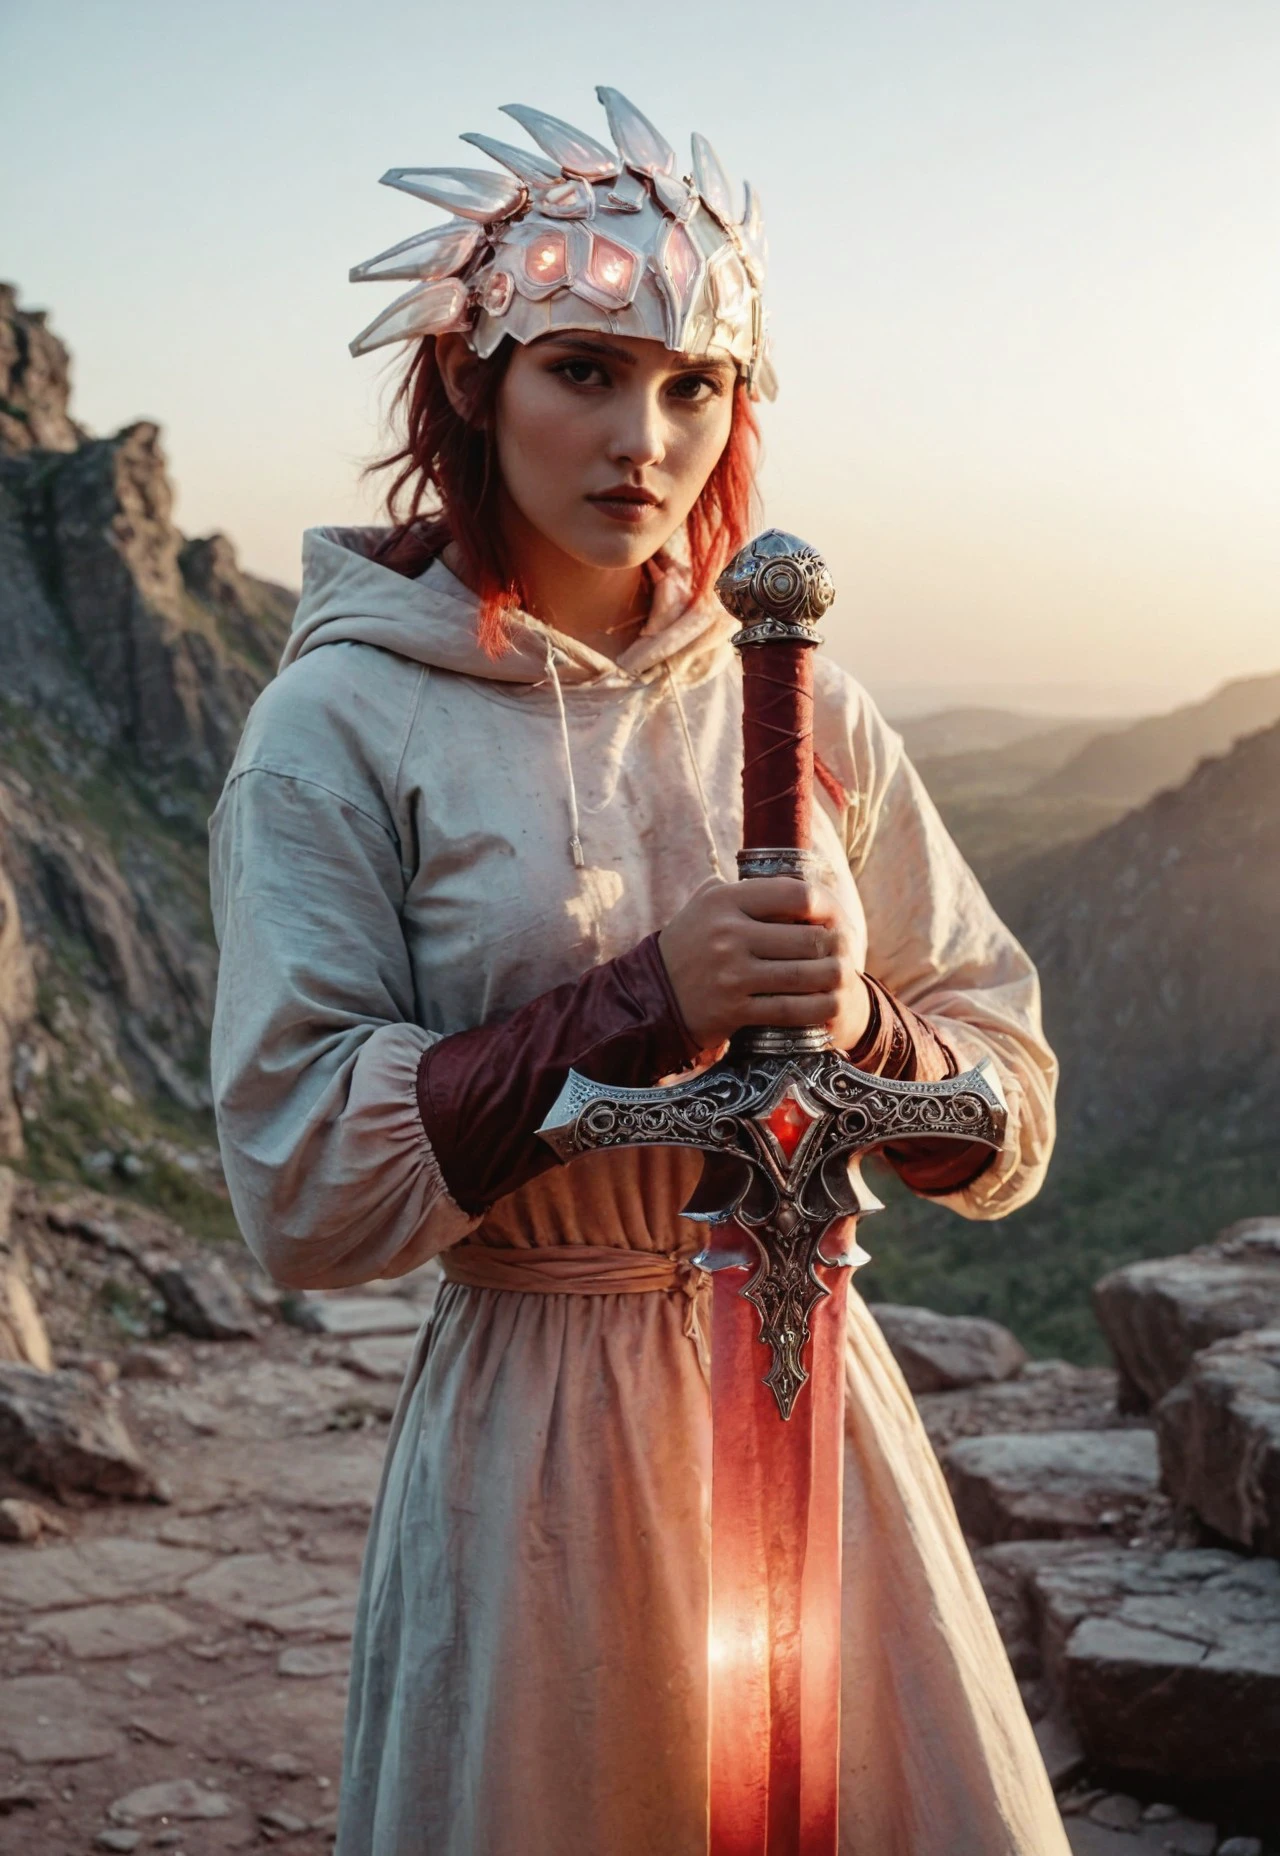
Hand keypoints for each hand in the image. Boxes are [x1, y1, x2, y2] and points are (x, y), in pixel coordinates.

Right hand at [658, 877, 871, 1051]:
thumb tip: (787, 872)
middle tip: (846, 952)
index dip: (827, 905)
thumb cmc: (687, 946)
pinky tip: (828, 1005)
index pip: (795, 894)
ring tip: (842, 977)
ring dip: (833, 979)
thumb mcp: (703, 905)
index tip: (836, 917)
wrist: (651, 995)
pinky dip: (816, 1009)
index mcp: (725, 901)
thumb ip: (739, 888)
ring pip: (805, 975)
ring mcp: (731, 974)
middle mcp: (728, 934)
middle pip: (808, 938)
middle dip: (836, 947)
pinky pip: (790, 1009)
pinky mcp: (733, 1009)